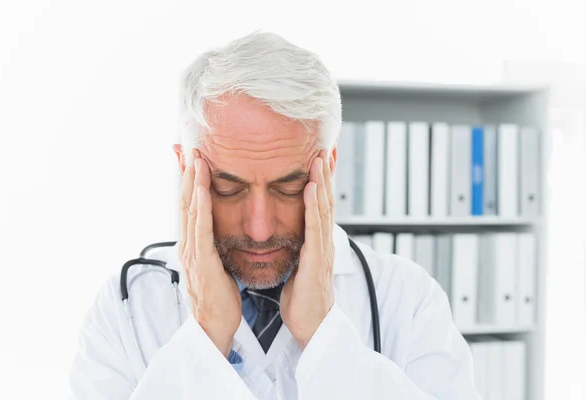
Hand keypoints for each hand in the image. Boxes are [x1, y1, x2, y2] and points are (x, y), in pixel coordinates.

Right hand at [178, 150, 241, 357]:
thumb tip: (218, 227)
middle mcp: (187, 243)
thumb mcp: (215, 262)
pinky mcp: (201, 260)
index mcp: (192, 243)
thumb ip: (213, 243)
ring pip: (189, 209)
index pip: (189, 204)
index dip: (188, 179)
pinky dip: (198, 205)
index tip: (191, 156)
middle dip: (186, 173)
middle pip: (184, 200)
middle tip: (188, 146)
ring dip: (190, 181)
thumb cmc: (218, 295)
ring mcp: (191, 251)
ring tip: (193, 156)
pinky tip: (200, 187)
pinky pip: (200, 228)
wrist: (214, 325)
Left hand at [280, 150, 334, 349]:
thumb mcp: (300, 267)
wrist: (311, 326)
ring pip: (323, 208)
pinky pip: (315, 227)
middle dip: (325, 174)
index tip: (318, 160)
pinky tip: (312, 187)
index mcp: (317, 243)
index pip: (320, 206)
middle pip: (326, 201)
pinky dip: (314, 205)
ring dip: (322, 181)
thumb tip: (292, 236)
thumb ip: (300, 249)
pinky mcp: (316, 259)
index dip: (320, 182)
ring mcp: (322, 249)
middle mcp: (323, 241)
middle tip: (324, 148)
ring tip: (320, 158)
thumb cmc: (303, 299)